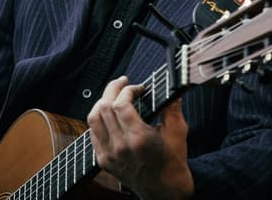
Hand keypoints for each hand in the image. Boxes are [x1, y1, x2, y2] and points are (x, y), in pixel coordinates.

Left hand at [87, 75, 193, 199]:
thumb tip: (171, 86)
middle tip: (123, 83)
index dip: (128, 90)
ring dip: (102, 102)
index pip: (120, 105)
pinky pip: (92, 133)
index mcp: (138, 139)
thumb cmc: (172, 161)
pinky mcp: (103, 160)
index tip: (138, 88)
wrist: (164, 190)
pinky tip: (109, 114)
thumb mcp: (179, 131)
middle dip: (113, 89)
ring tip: (113, 95)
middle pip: (104, 107)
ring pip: (93, 118)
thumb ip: (173, 106)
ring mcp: (109, 155)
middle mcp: (120, 147)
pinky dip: (99, 119)